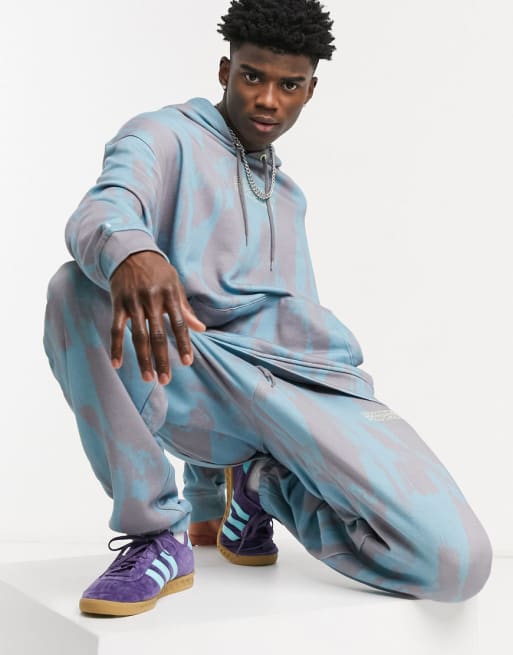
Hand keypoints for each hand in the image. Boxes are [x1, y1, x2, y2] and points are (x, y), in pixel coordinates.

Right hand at [109, 251, 205, 383]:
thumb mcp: (175, 284)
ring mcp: (133, 303)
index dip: (184, 344)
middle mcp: (152, 300)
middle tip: (165, 380)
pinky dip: (116, 347)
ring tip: (148, 378)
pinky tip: (117, 364)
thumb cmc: (157, 271)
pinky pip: (115, 329)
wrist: (130, 251)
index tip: (187, 362)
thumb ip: (185, 308)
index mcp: (169, 295)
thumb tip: (201, 329)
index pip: (179, 324)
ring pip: (138, 336)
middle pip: (158, 335)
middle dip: (162, 358)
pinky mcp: (118, 304)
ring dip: (142, 359)